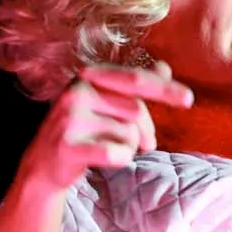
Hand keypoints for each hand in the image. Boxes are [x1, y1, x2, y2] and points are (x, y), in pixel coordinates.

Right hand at [17, 61, 192, 191]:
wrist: (43, 165)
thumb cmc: (83, 132)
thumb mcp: (106, 105)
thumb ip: (134, 88)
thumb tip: (163, 66)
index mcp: (88, 77)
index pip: (135, 80)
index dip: (164, 89)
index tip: (189, 99)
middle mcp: (77, 91)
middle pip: (136, 111)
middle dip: (146, 131)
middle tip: (148, 144)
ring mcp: (69, 118)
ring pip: (128, 135)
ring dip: (129, 147)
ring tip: (110, 149)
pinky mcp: (67, 145)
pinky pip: (115, 153)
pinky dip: (119, 159)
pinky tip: (106, 159)